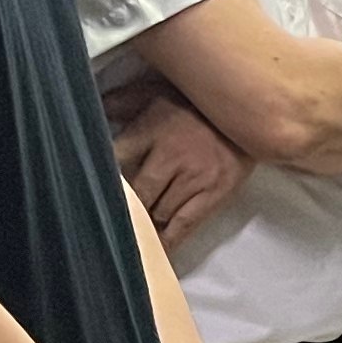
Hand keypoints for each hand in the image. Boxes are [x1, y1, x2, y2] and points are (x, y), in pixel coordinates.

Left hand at [109, 84, 249, 245]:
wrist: (249, 110)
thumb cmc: (196, 102)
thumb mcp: (157, 91)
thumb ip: (123, 100)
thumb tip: (93, 105)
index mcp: (151, 129)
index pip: (116, 157)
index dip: (104, 177)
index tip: (92, 190)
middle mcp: (170, 155)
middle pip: (138, 193)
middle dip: (126, 207)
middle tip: (112, 220)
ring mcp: (194, 178)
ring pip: (158, 212)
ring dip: (146, 224)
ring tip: (135, 235)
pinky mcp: (214, 194)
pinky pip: (185, 224)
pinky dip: (169, 241)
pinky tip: (158, 251)